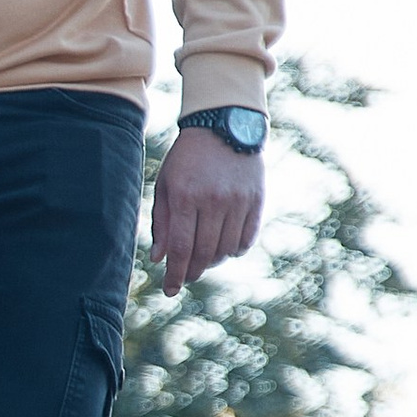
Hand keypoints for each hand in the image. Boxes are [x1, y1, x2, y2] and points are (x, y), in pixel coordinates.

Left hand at [149, 127, 263, 297]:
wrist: (224, 126)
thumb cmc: (187, 159)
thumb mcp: (166, 185)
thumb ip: (162, 223)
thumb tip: (159, 259)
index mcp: (186, 197)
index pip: (181, 248)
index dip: (175, 274)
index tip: (169, 290)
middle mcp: (213, 200)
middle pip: (204, 253)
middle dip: (192, 272)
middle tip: (185, 277)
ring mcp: (238, 201)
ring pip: (226, 250)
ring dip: (212, 261)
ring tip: (203, 259)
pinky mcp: (256, 200)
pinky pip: (246, 239)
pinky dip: (234, 250)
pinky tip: (224, 247)